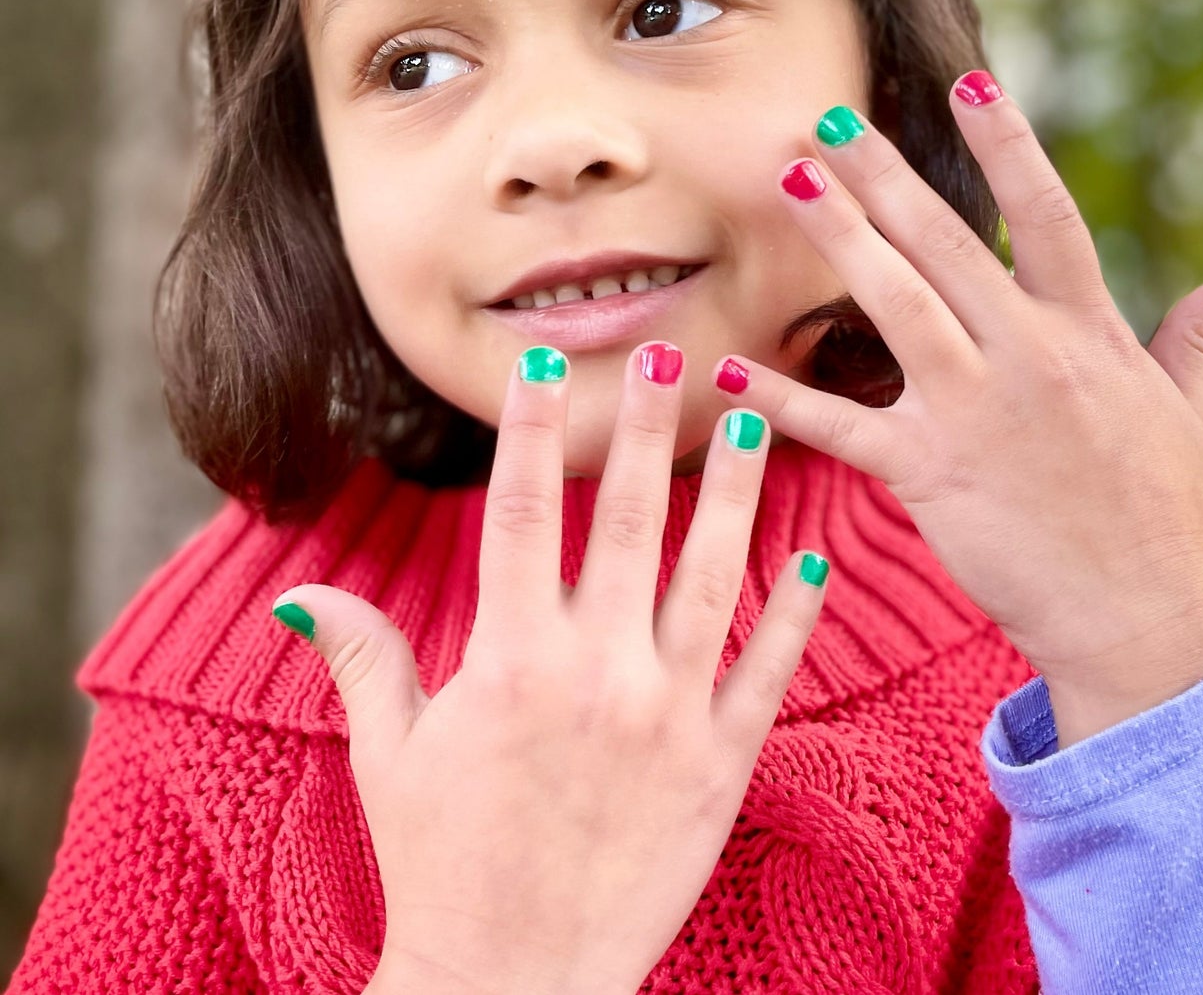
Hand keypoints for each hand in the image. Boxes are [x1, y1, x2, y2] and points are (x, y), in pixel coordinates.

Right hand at [271, 343, 828, 994]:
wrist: (514, 988)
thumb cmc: (443, 866)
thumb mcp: (391, 759)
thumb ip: (366, 662)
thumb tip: (306, 598)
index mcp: (510, 658)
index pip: (524, 511)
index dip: (537, 427)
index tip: (550, 362)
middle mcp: (595, 672)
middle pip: (627, 521)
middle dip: (646, 429)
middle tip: (667, 356)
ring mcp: (668, 716)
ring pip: (712, 577)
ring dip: (735, 496)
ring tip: (756, 424)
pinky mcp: (721, 765)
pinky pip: (766, 672)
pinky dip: (794, 612)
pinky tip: (812, 555)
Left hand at [712, 75, 1202, 747]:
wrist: (1143, 620)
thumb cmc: (1169, 516)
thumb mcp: (1194, 416)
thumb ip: (1196, 340)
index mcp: (1089, 332)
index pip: (1047, 213)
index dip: (1006, 141)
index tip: (966, 79)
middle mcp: (1027, 354)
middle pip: (945, 243)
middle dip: (883, 176)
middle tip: (828, 120)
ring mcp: (975, 409)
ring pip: (894, 303)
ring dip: (838, 239)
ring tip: (790, 182)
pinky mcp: (929, 472)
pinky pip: (844, 425)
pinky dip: (785, 399)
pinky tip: (734, 366)